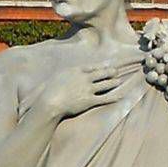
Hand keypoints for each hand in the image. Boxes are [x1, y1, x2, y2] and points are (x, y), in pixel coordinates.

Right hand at [20, 56, 143, 122]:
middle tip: (117, 70)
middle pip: (102, 72)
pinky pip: (105, 98)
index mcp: (76, 70)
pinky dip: (114, 96)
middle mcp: (85, 78)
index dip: (101, 66)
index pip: (92, 66)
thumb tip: (55, 77)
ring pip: (106, 84)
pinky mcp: (90, 101)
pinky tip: (121, 96)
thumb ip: (59, 76)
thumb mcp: (52, 78)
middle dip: (110, 71)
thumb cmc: (46, 92)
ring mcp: (88, 89)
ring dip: (114, 82)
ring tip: (119, 81)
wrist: (49, 102)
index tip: (106, 64)